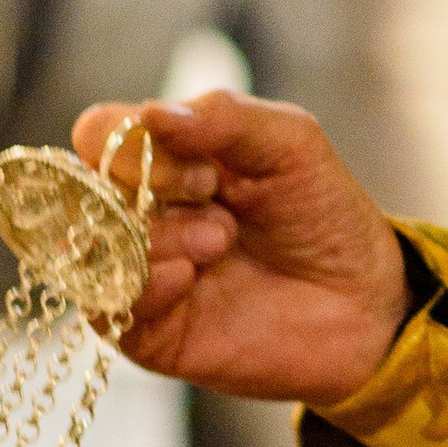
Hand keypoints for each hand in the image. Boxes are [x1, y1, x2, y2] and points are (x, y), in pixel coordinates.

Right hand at [72, 95, 410, 404]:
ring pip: (88, 248)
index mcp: (165, 160)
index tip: (204, 165)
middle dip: (146, 190)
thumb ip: (225, 119)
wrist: (364, 301)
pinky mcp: (148, 331)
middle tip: (215, 201)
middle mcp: (141, 214)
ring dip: (152, 239)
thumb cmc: (324, 214)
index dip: (132, 144)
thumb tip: (149, 114)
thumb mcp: (291, 145)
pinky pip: (105, 308)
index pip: (99, 134)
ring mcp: (141, 273)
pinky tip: (191, 280)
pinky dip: (144, 287)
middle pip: (83, 190)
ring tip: (218, 245)